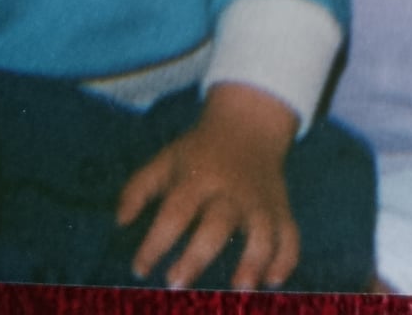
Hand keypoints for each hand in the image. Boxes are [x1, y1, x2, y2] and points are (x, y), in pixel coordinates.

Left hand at [117, 83, 299, 290]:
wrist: (250, 122)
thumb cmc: (199, 151)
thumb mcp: (166, 159)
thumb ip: (139, 188)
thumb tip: (121, 221)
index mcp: (198, 178)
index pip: (175, 212)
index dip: (155, 242)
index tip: (139, 268)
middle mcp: (231, 190)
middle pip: (218, 223)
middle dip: (198, 255)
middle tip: (175, 283)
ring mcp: (260, 200)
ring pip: (262, 230)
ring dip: (254, 259)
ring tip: (240, 288)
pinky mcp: (280, 208)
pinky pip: (290, 234)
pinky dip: (286, 258)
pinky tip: (273, 281)